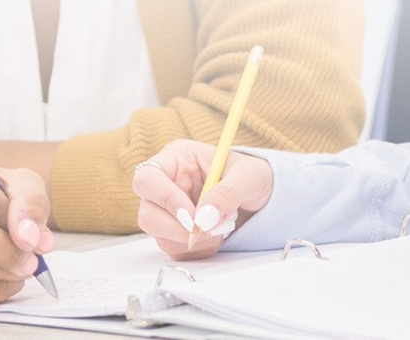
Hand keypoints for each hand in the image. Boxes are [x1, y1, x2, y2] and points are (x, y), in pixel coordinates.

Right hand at [132, 139, 273, 259]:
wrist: (262, 196)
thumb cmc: (252, 176)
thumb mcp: (248, 176)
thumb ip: (227, 192)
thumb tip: (204, 218)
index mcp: (177, 159)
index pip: (148, 178)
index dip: (165, 199)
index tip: (192, 216)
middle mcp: (166, 184)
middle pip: (147, 213)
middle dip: (177, 228)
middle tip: (209, 230)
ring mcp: (168, 211)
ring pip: (159, 236)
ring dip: (192, 240)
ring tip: (222, 227)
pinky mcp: (175, 232)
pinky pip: (175, 250)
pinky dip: (198, 249)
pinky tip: (217, 236)